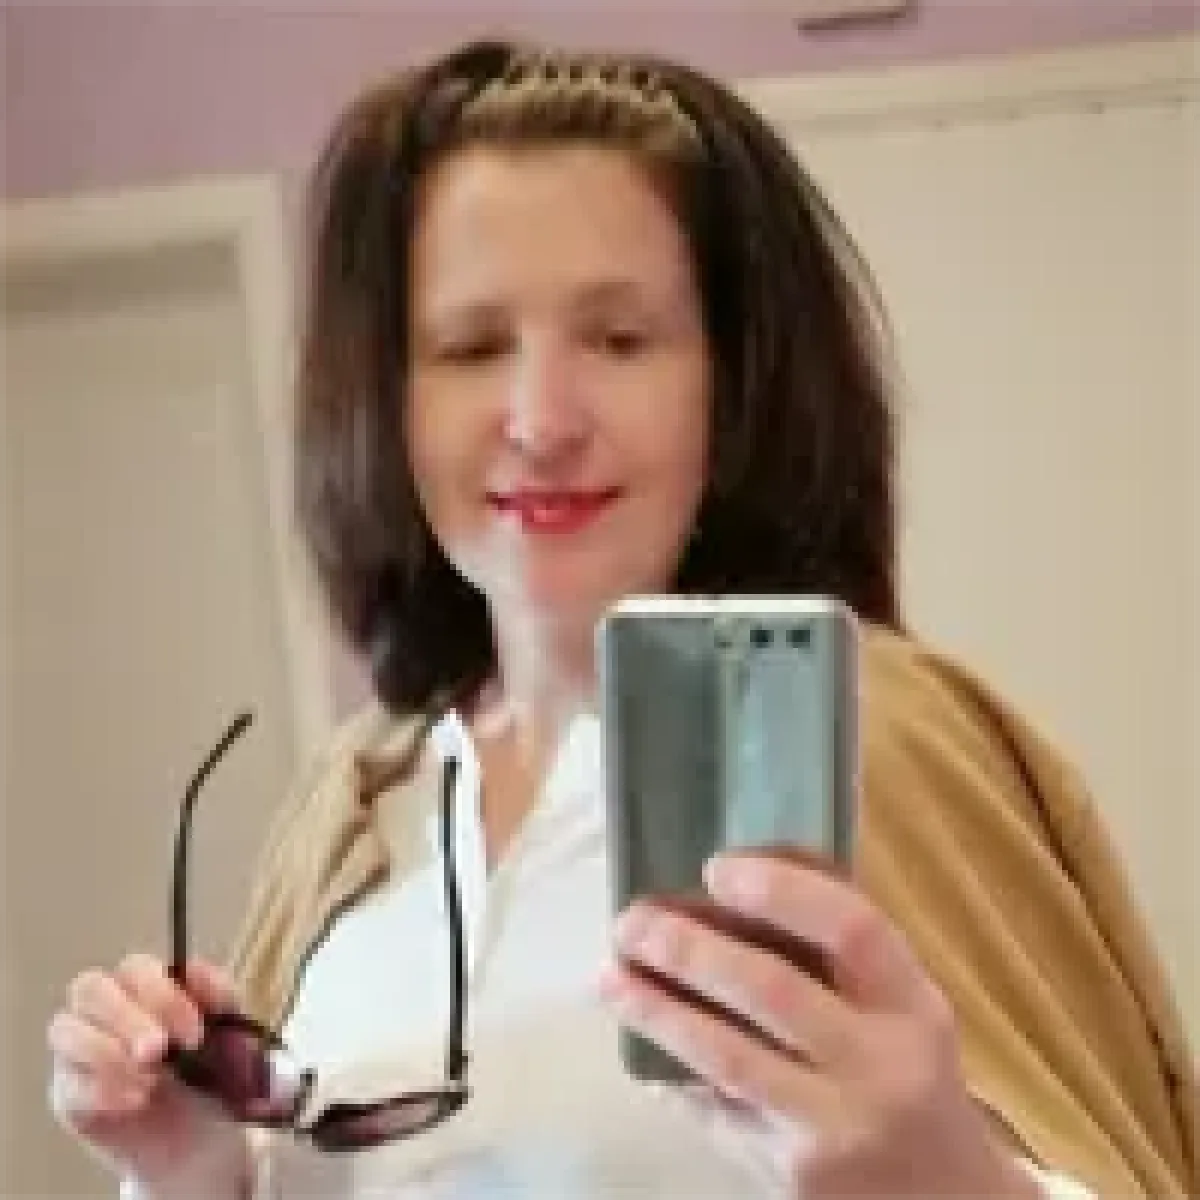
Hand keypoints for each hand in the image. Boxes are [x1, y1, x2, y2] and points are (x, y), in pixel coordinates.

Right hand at [48, 952, 250, 1191]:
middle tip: (158, 1050)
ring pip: (64, 1028)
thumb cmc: (215, 1071)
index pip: (138, 968)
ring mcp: (80, 1047)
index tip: (197, 1031)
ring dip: (106, 1051)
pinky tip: (137, 1100)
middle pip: (90, 987)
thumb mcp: (235, 1036)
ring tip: (151, 1079)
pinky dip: (102, 1089)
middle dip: (127, 1017)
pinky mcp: (68, 1091)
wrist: (200, 1134)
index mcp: (147, 984)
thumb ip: (226, 1003)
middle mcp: (107, 1006)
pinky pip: (67, 1082)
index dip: (165, 996)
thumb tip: (205, 977)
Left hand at [601, 851, 1039, 1198]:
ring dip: (656, 1010)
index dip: (781, 889)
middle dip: (689, 949)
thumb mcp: (899, 1003)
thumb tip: (744, 862)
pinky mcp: (788, 1176)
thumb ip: (839, 946)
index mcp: (912, 1005)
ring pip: (727, 1057)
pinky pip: (714, 1110)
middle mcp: (880, 1067)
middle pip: (772, 991)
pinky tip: (642, 1043)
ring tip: (609, 977)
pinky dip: (673, 1072)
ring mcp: (832, 1128)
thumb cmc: (907, 1070)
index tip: (715, 868)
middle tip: (631, 921)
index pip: (852, 929)